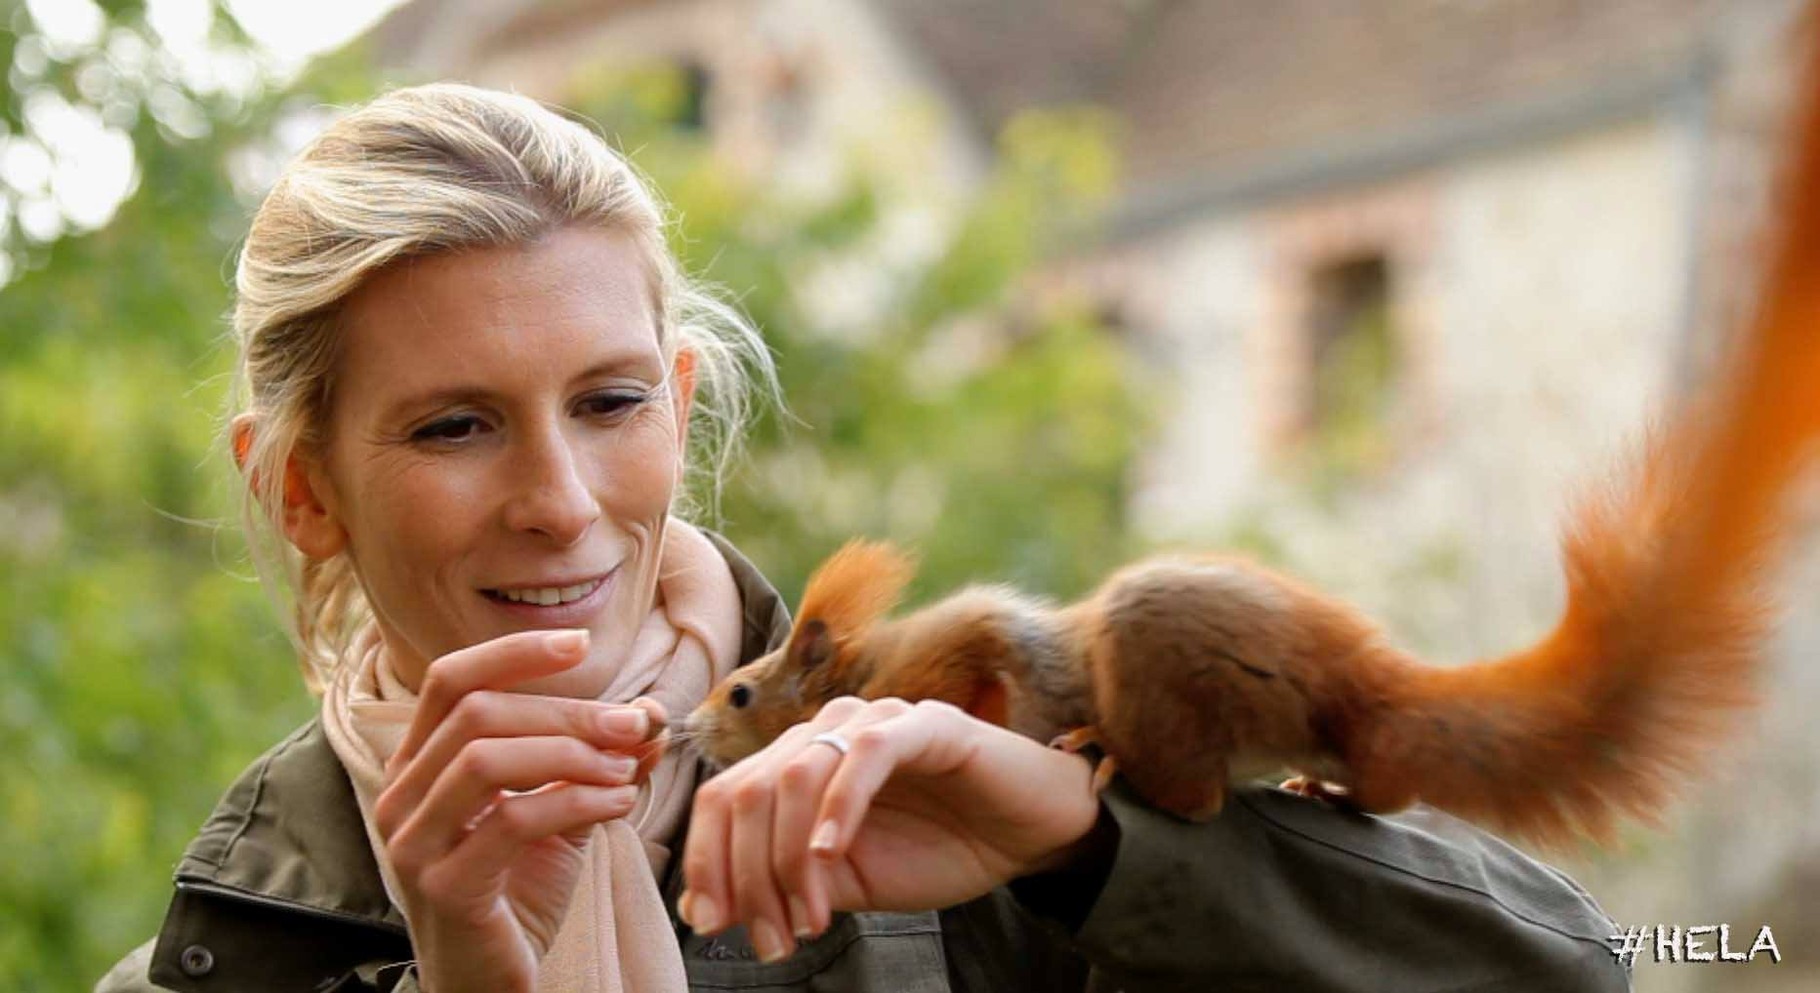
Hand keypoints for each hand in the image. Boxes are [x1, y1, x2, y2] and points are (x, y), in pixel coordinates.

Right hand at [370, 629, 663, 992]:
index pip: (452, 679)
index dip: (513, 651)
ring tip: (625, 769)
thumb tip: (648, 717)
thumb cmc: (519, 893)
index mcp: (418, 765)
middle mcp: (401, 796)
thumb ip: (593, 763)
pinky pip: (510, 820)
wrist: (493, 981)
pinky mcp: (443, 887)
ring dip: (572, 752)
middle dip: (569, 710)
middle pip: (479, 713)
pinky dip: (575, 800)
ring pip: (486, 758)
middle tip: (635, 724)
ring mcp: (413, 842)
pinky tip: (616, 803)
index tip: (578, 642)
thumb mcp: (560, 812)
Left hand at [677, 696, 1100, 962]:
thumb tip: (696, 907)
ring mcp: (873, 722)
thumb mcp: (846, 881)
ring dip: (791, 858)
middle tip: (773, 937)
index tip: (715, 926)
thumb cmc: (940, 847)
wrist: (1028, 834)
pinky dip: (839, 807)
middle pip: (748, 791)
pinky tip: (833, 855)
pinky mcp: (925, 725)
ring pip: (795, 775)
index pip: (722, 799)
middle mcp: (824, 732)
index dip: (707, 863)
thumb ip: (778, 883)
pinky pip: (865, 755)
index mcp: (798, 763)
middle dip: (749, 874)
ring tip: (813, 915)